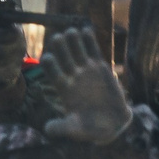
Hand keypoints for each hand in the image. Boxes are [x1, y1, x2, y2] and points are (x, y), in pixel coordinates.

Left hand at [42, 26, 134, 144]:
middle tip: (57, 38)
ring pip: (77, 51)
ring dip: (73, 41)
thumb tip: (46, 129)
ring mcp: (86, 70)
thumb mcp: (75, 130)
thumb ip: (61, 128)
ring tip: (71, 31)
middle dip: (60, 48)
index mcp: (64, 88)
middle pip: (64, 58)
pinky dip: (90, 41)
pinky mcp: (100, 67)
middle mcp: (73, 76)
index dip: (50, 65)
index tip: (48, 58)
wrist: (112, 124)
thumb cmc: (91, 129)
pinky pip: (93, 51)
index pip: (53, 73)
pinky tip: (86, 29)